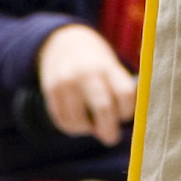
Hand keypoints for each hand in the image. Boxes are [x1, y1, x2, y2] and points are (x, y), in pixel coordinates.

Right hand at [36, 23, 136, 144]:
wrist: (63, 43)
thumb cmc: (96, 65)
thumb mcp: (112, 68)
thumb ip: (122, 93)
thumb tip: (130, 127)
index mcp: (108, 67)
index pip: (125, 94)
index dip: (127, 112)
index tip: (124, 115)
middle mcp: (86, 73)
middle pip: (103, 109)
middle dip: (110, 131)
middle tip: (111, 138)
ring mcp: (66, 82)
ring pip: (79, 121)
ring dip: (88, 130)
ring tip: (91, 126)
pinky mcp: (50, 91)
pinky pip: (63, 121)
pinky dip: (73, 128)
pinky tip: (78, 122)